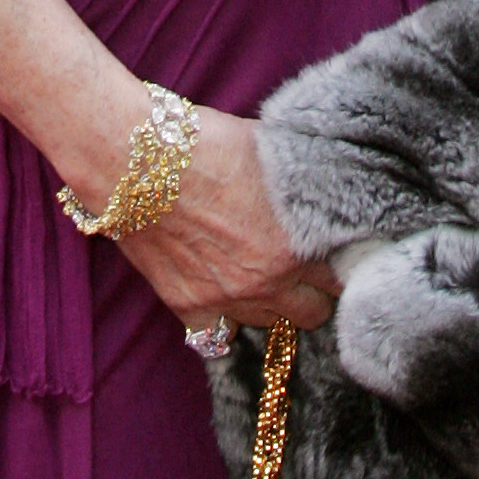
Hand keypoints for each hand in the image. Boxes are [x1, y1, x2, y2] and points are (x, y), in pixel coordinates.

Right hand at [119, 108, 338, 334]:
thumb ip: (305, 184)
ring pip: (272, 326)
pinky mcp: (188, 307)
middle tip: (303, 265)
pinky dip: (227, 318)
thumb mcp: (273, 153)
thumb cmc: (206, 142)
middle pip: (314, 313)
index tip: (337, 252)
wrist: (136, 158)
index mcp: (295, 244)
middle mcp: (266, 282)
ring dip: (273, 304)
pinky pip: (221, 336)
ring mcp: (226, 300)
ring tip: (261, 272)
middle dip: (313, 289)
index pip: (343, 277)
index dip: (342, 261)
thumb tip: (331, 184)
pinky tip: (225, 289)